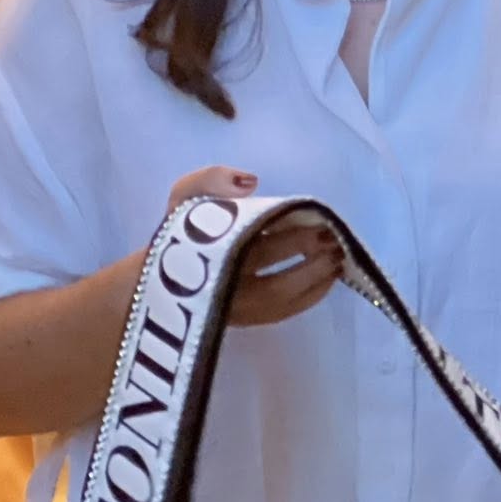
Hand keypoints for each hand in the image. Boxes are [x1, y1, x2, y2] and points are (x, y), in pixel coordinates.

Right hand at [163, 167, 343, 328]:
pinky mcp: (249, 322)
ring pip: (282, 299)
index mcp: (210, 252)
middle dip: (307, 255)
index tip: (317, 218)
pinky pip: (284, 313)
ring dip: (315, 277)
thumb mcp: (186, 196)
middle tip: (334, 236)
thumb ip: (211, 179)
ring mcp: (238, 309)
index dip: (290, 233)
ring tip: (338, 256)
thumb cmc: (182, 231)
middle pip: (272, 275)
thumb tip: (251, 183)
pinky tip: (329, 278)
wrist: (162, 275)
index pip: (255, 244)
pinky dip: (311, 295)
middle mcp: (225, 286)